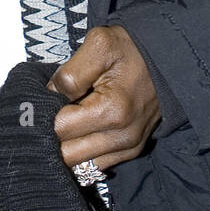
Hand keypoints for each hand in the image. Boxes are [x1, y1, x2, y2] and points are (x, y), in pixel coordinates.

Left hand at [45, 26, 161, 173]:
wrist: (167, 57)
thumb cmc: (131, 49)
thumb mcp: (98, 44)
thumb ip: (69, 73)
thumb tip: (48, 98)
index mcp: (112, 110)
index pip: (59, 128)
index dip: (45, 114)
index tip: (43, 100)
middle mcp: (123, 136)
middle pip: (66, 154)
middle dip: (51, 136)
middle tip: (48, 113)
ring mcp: (129, 147)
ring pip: (79, 165)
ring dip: (66, 147)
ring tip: (65, 121)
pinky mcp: (131, 151)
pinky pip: (94, 166)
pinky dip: (82, 153)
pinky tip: (79, 132)